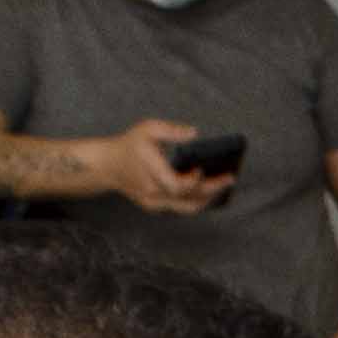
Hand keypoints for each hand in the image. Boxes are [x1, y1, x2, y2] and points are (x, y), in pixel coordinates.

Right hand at [104, 119, 235, 214]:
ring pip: (186, 208)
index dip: (193, 181)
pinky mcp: (154, 207)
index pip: (177, 186)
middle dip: (212, 189)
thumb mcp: (147, 129)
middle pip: (188, 199)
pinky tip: (208, 190)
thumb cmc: (129, 145)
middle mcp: (153, 193)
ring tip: (223, 185)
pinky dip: (195, 200)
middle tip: (230, 178)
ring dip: (207, 198)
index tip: (202, 168)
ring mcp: (153, 203)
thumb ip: (171, 130)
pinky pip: (180, 207)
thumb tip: (194, 133)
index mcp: (151, 174)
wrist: (107, 165)